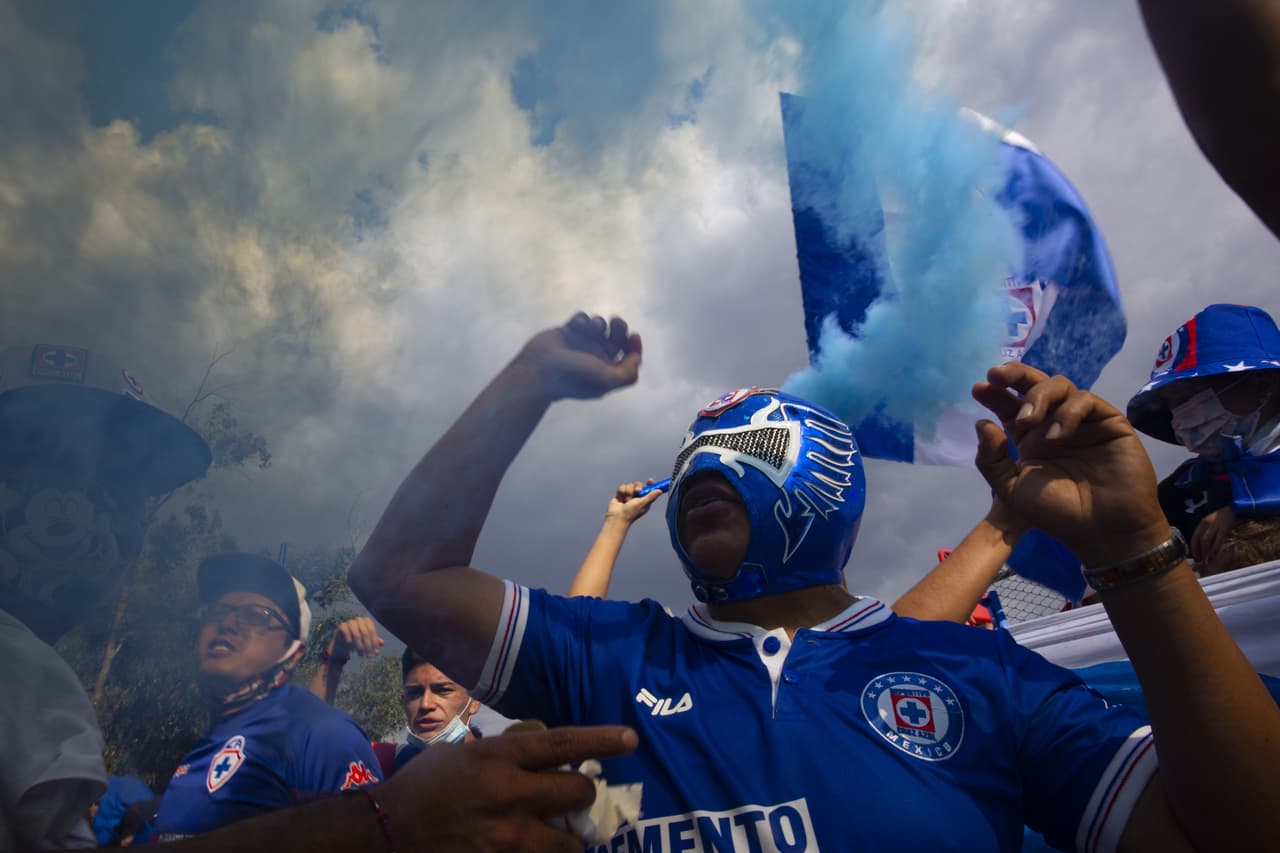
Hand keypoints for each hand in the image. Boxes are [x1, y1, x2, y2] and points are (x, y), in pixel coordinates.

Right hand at [328, 617, 383, 660]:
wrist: (343, 644)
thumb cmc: (358, 641)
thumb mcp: (367, 642)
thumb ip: (375, 641)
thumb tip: (382, 643)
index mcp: (367, 621)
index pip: (372, 631)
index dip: (374, 642)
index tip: (376, 653)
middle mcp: (359, 620)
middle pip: (365, 632)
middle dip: (368, 645)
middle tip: (369, 656)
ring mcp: (350, 622)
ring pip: (356, 633)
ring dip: (359, 645)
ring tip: (360, 655)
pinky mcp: (341, 626)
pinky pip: (345, 629)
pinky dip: (348, 636)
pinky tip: (349, 644)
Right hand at [379, 725, 638, 851]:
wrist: (385, 833)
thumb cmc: (423, 786)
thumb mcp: (463, 754)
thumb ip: (505, 753)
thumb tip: (543, 753)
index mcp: (500, 758)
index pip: (564, 744)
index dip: (602, 741)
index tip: (631, 739)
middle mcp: (510, 796)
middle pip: (579, 792)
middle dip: (583, 794)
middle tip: (574, 796)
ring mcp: (508, 839)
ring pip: (571, 842)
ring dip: (570, 838)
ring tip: (560, 834)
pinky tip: (536, 850)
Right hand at [515, 313, 641, 400]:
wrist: (539, 369)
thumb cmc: (572, 376)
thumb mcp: (606, 380)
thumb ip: (627, 374)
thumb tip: (636, 359)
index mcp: (606, 372)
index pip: (629, 358)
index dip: (635, 347)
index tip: (634, 336)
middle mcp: (596, 358)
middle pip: (618, 338)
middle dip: (620, 327)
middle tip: (616, 322)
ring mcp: (581, 344)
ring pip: (600, 325)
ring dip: (598, 322)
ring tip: (590, 327)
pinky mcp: (567, 332)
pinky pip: (582, 318)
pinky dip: (583, 318)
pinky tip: (577, 325)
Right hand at [605, 480, 662, 524]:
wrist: (617, 516)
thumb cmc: (630, 513)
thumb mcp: (643, 504)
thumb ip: (651, 496)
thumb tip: (660, 491)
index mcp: (644, 499)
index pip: (648, 489)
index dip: (650, 484)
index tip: (650, 480)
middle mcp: (637, 497)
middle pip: (638, 484)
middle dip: (636, 487)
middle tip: (636, 492)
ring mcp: (629, 495)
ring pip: (629, 485)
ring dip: (628, 492)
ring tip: (626, 500)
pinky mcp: (621, 494)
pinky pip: (622, 486)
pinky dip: (621, 493)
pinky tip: (620, 500)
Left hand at [971, 363, 1168, 566]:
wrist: (1102, 531)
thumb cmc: (1057, 514)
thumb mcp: (1012, 489)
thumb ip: (992, 459)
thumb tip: (982, 423)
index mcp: (1030, 439)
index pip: (1011, 406)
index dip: (996, 394)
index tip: (978, 389)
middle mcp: (1054, 424)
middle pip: (1035, 385)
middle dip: (1014, 375)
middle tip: (996, 376)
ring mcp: (1082, 421)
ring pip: (1060, 386)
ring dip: (1037, 397)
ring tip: (1026, 422)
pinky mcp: (1109, 422)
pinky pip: (1086, 401)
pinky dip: (1067, 412)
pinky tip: (1056, 436)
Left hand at [1191, 506, 1236, 562]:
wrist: (1234, 508)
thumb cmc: (1222, 517)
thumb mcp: (1211, 521)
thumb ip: (1206, 530)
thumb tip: (1202, 544)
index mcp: (1203, 522)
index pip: (1195, 536)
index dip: (1193, 546)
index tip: (1194, 555)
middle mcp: (1207, 523)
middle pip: (1200, 539)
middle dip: (1200, 550)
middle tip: (1200, 560)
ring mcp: (1215, 525)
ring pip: (1207, 540)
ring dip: (1206, 551)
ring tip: (1207, 559)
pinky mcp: (1225, 528)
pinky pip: (1218, 539)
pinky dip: (1216, 548)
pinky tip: (1215, 554)